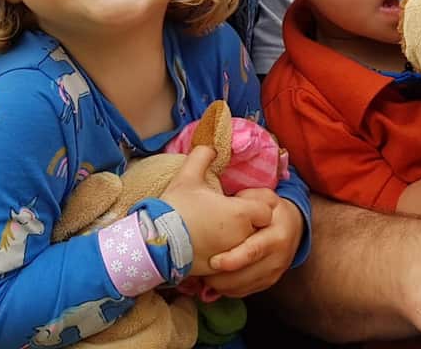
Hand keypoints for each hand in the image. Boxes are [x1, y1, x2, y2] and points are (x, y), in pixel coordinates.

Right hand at [159, 146, 273, 274]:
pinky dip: (229, 257)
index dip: (256, 203)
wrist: (154, 243)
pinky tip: (213, 248)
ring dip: (242, 241)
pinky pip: (234, 265)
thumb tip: (212, 146)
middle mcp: (241, 237)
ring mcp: (230, 257)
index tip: (240, 200)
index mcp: (240, 214)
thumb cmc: (175, 208)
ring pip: (248, 249)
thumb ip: (203, 156)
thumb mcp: (188, 176)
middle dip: (252, 223)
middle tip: (232, 215)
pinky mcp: (218, 273)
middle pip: (260, 230)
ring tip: (223, 232)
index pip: (266, 209)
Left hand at [202, 189, 304, 296]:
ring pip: (243, 287)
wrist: (293, 227)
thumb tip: (228, 206)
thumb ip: (248, 202)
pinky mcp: (267, 283)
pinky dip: (226, 289)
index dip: (233, 259)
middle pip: (246, 275)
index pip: (254, 251)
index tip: (213, 261)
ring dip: (220, 285)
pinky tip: (214, 280)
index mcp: (277, 236)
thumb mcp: (265, 198)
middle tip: (200, 270)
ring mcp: (273, 274)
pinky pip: (243, 292)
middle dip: (221, 277)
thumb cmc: (273, 210)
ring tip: (203, 275)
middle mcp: (278, 259)